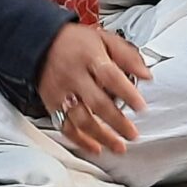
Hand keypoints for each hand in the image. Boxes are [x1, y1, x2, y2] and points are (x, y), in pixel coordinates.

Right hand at [36, 22, 150, 156]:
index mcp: (90, 57)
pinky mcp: (52, 105)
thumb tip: (146, 74)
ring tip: (118, 146)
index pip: (110, 76)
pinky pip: (66, 127)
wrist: (40, 44)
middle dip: (116, 121)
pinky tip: (96, 148)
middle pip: (96, 102)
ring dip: (101, 136)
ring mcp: (62, 93)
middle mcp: (74, 76)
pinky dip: (80, 141)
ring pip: (81, 119)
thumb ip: (127, 56)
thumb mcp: (104, 39)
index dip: (127, 93)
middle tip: (132, 134)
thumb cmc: (75, 43)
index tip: (141, 107)